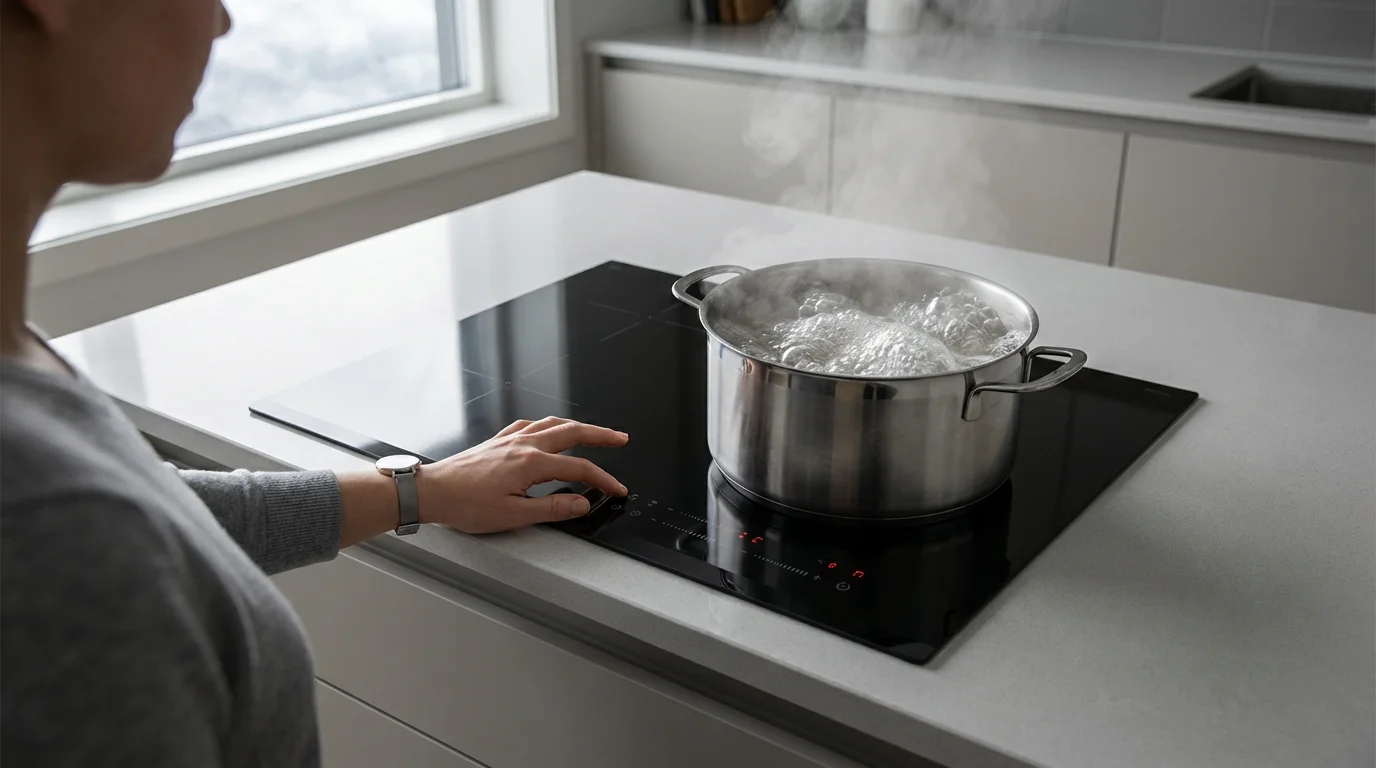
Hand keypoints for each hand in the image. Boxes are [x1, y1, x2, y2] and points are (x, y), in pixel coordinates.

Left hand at [415, 417, 628, 533]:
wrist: (433, 491)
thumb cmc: (466, 504)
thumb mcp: (514, 515)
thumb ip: (552, 509)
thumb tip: (581, 504)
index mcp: (531, 463)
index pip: (579, 469)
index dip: (603, 479)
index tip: (617, 489)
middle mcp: (524, 444)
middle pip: (573, 433)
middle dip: (601, 435)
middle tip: (620, 439)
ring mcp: (510, 439)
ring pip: (553, 423)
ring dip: (578, 426)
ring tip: (593, 431)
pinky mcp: (498, 440)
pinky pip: (531, 424)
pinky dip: (548, 424)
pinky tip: (548, 429)